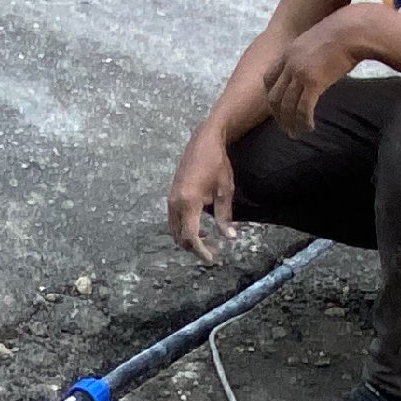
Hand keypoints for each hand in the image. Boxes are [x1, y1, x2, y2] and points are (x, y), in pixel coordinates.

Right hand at [167, 129, 237, 261]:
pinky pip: (173, 220)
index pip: (191, 235)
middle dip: (193, 247)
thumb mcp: (224, 190)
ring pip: (174, 229)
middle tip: (210, 253)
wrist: (203, 141)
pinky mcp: (171, 196)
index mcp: (189, 202)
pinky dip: (183, 228)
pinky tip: (198, 228)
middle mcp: (175, 202)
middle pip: (179, 236)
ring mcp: (171, 199)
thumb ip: (224, 216)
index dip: (200, 250)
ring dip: (187, 239)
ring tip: (205, 242)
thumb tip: (230, 237)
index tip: (210, 259)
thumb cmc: (217, 163)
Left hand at [265, 8, 376, 134]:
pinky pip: (303, 108)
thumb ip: (310, 56)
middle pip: (274, 96)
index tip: (278, 108)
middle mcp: (290, 63)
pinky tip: (309, 127)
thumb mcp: (317, 42)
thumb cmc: (344, 33)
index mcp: (289, 52)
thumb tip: (316, 67)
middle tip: (286, 128)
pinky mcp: (314, 81)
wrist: (354, 29)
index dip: (271, 97)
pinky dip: (304, 122)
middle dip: (278, 115)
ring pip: (287, 106)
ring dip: (290, 123)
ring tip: (297, 134)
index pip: (269, 79)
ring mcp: (300, 72)